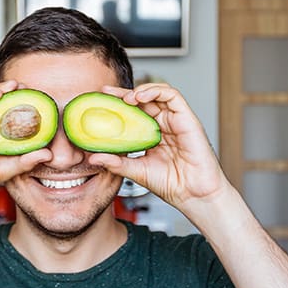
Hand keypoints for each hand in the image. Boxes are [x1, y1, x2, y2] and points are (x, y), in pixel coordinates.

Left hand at [89, 83, 230, 211]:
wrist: (193, 196)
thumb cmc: (171, 184)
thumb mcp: (136, 171)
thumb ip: (116, 162)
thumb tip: (94, 157)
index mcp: (152, 135)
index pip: (134, 113)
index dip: (118, 104)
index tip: (101, 101)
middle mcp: (164, 125)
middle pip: (144, 100)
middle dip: (124, 93)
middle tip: (107, 92)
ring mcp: (176, 121)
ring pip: (158, 93)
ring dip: (140, 90)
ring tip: (126, 98)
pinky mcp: (188, 119)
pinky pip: (173, 96)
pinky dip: (156, 91)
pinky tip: (141, 97)